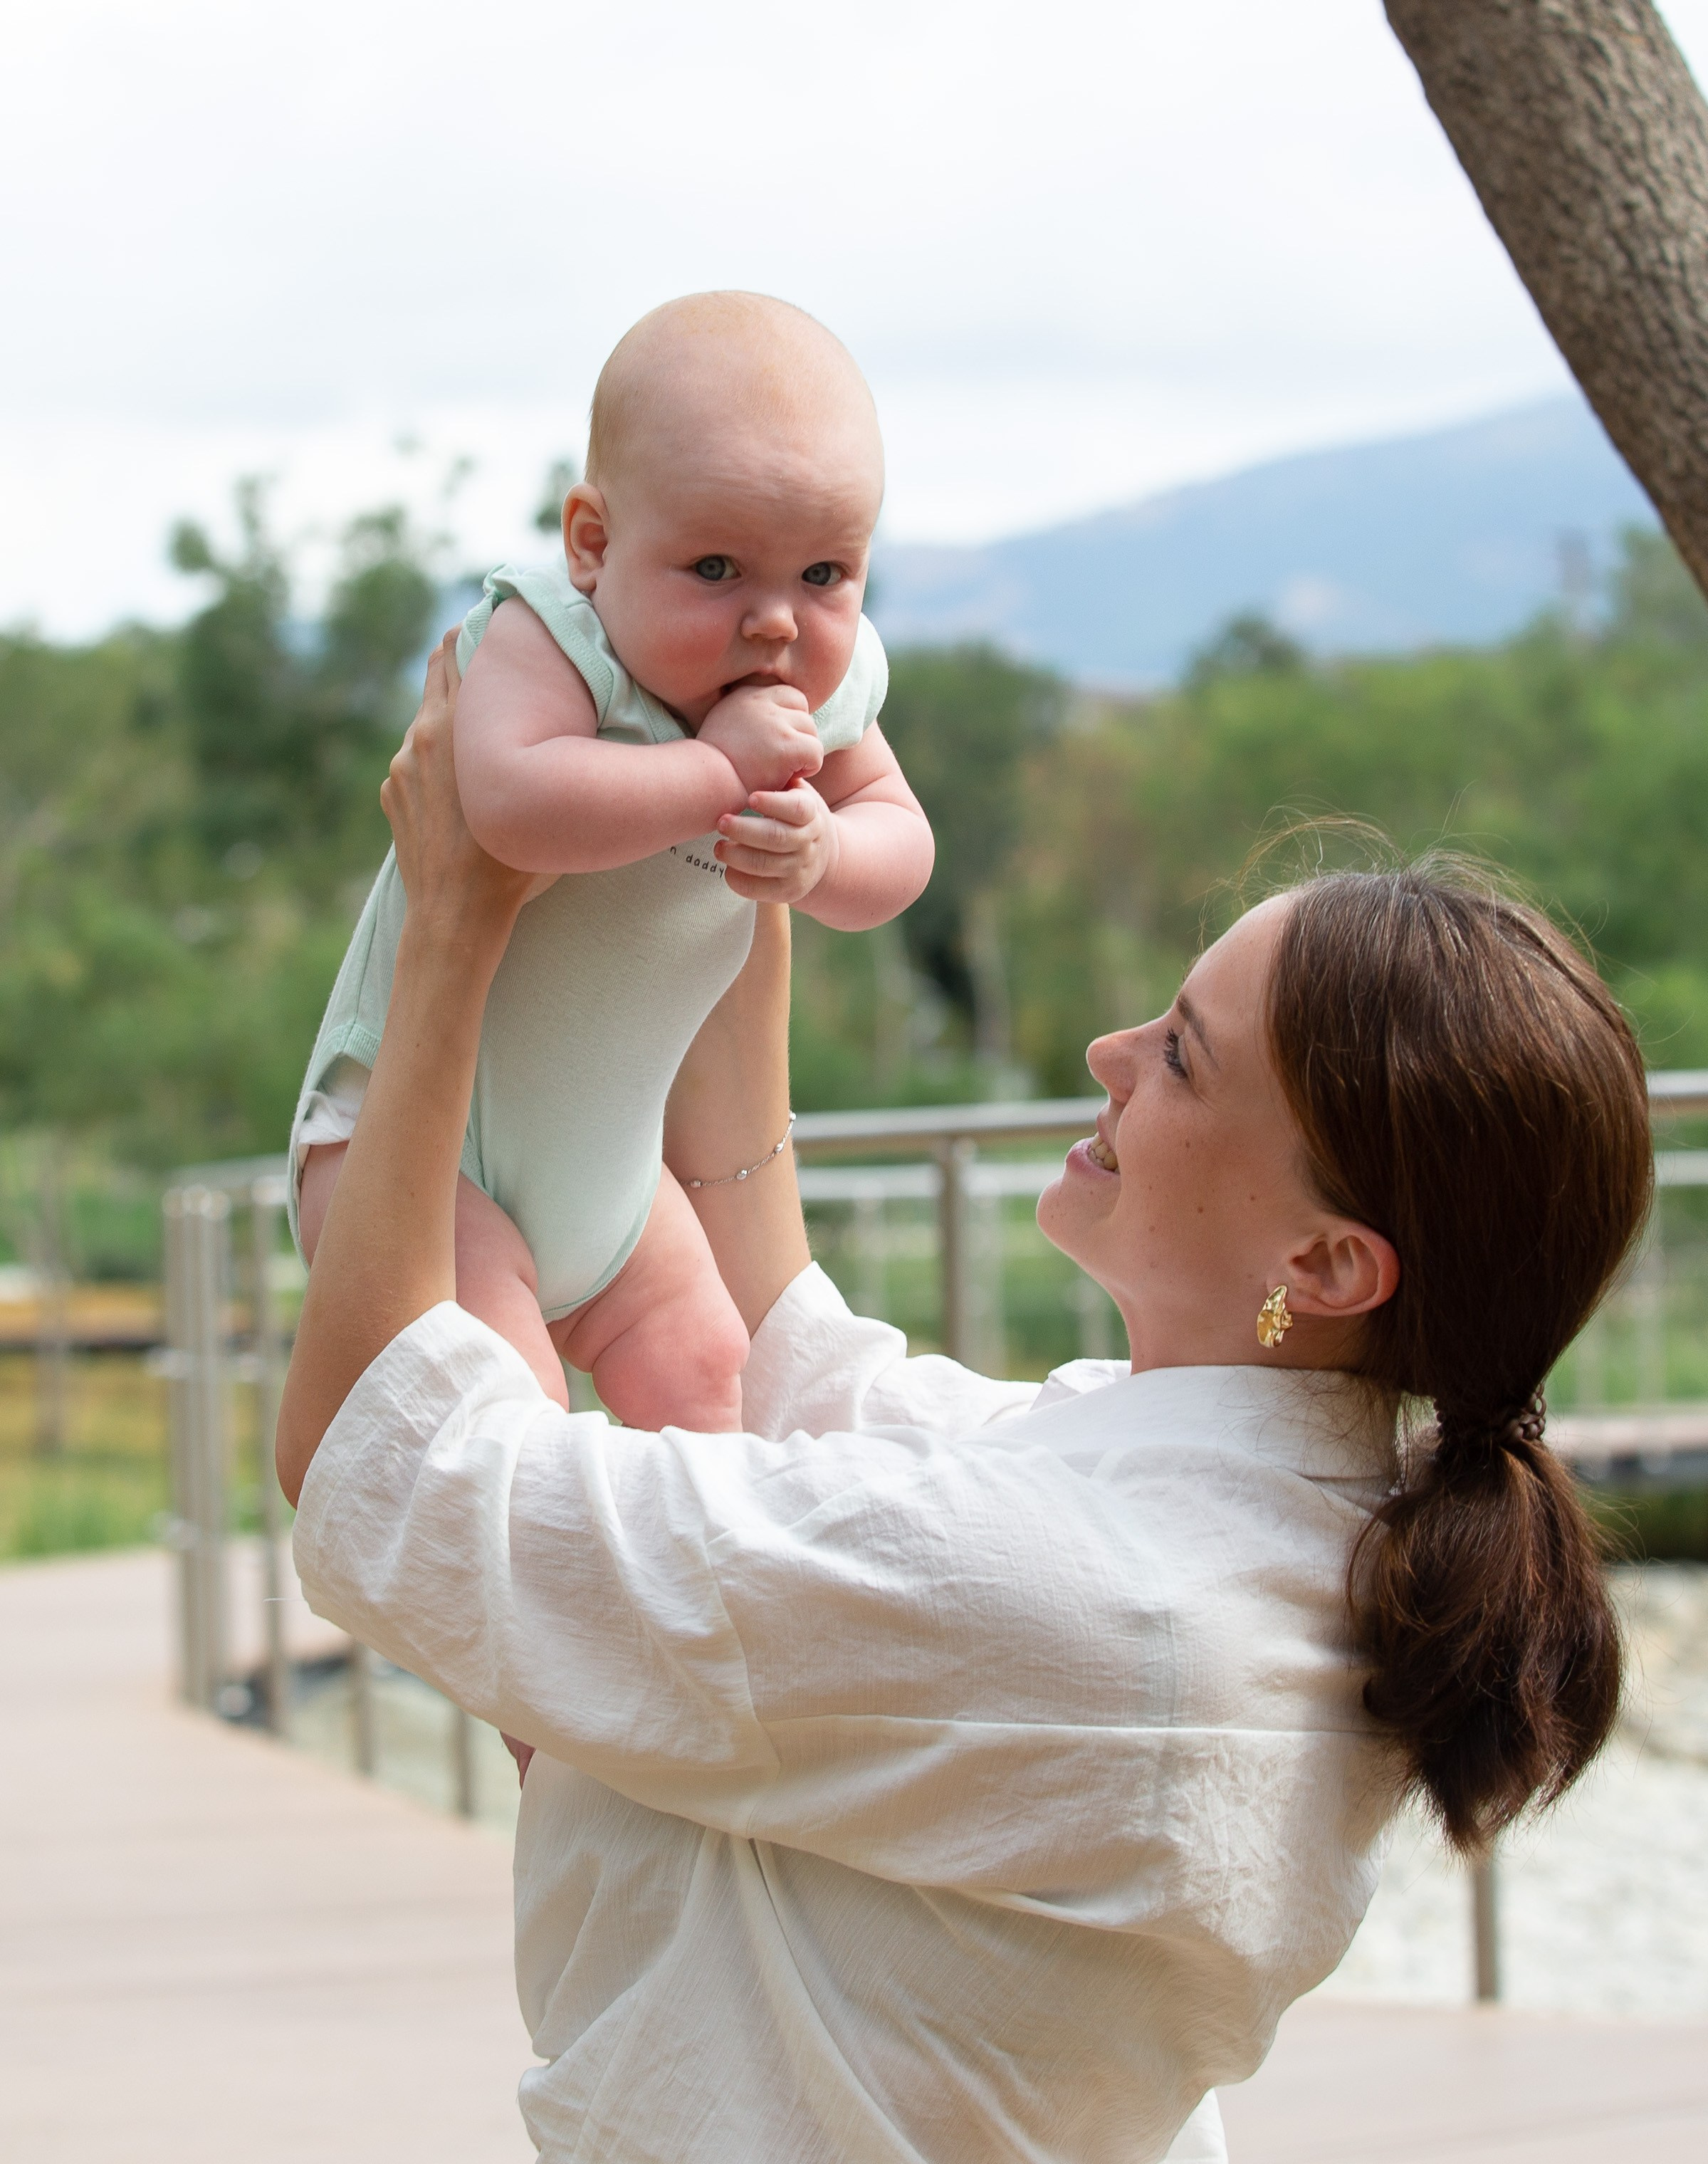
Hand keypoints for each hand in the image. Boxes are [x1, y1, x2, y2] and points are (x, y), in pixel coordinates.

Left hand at [382, 633, 554, 947]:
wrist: (456, 915)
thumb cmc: (511, 863)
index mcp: (452, 727)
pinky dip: (441, 759)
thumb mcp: (537, 793)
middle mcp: (420, 737)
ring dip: (457, 718)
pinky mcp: (392, 793)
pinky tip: (466, 785)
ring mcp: (401, 766)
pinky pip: (418, 760)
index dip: (475, 629)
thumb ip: (543, 746)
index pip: (455, 647)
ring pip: (430, 720)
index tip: (499, 623)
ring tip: (490, 733)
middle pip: (437, 668)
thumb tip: (578, 717)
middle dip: (467, 661)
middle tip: (501, 661)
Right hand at [697, 681, 823, 794]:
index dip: (790, 722)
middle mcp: (761, 702)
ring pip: (811, 733)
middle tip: (777, 760)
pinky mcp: (786, 746)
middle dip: (797, 738)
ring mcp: (775, 723)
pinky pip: (816, 753)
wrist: (703, 784)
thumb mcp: (724, 724)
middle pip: (803, 713)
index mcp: (746, 694)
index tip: (776, 743)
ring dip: (801, 754)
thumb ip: (750, 715)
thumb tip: (778, 715)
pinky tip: (787, 777)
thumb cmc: (713, 764)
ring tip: (778, 769)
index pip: (789, 696)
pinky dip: (808, 768)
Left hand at [714, 781, 839, 905]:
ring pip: (764, 865)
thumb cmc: (796, 814)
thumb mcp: (798, 793)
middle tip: (720, 822)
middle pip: (776, 838)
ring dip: (736, 856)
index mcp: (811, 813)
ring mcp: (801, 868)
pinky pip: (760, 890)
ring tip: (718, 846)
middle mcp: (809, 842)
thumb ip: (780, 780)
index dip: (774, 803)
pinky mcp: (790, 891)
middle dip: (744, 830)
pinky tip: (727, 867)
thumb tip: (748, 752)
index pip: (797, 809)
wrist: (822, 854)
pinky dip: (739, 879)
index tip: (750, 797)